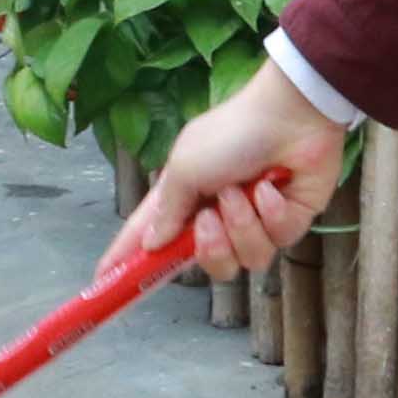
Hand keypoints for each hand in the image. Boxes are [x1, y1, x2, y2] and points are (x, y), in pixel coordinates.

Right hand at [118, 63, 354, 283]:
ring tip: (245, 192)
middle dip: (209, 246)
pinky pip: (277, 241)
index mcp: (186, 198)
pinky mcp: (289, 223)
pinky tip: (275, 186)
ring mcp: (256, 222)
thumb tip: (152, 244)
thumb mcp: (184, 167)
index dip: (129, 259)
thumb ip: (167, 212)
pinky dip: (273, 213)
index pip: (151, 236)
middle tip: (209, 218)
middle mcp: (218, 216)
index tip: (104, 281)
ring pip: (245, 260)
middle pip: (206, 263)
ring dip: (242, 225)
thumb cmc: (231, 134)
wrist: (292, 115)